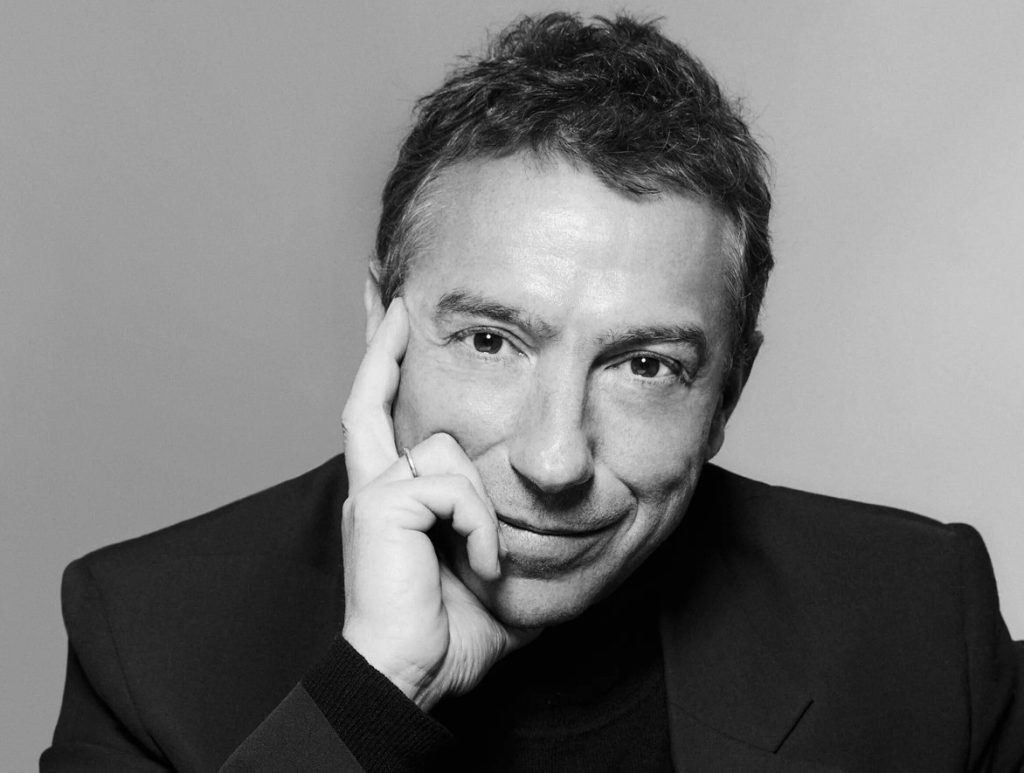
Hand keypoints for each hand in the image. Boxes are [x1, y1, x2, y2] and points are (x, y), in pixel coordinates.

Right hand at [339, 299, 538, 710]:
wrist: (412, 675)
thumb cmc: (453, 627)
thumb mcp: (493, 563)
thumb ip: (510, 528)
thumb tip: (559, 510)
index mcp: (393, 494)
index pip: (379, 414)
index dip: (383, 364)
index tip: (390, 317)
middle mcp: (372, 483)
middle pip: (372, 397)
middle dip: (381, 341)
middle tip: (388, 294)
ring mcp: (372, 491)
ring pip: (444, 448)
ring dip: (480, 507)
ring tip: (486, 562)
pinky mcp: (379, 505)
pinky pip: (451, 489)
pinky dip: (479, 529)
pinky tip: (478, 564)